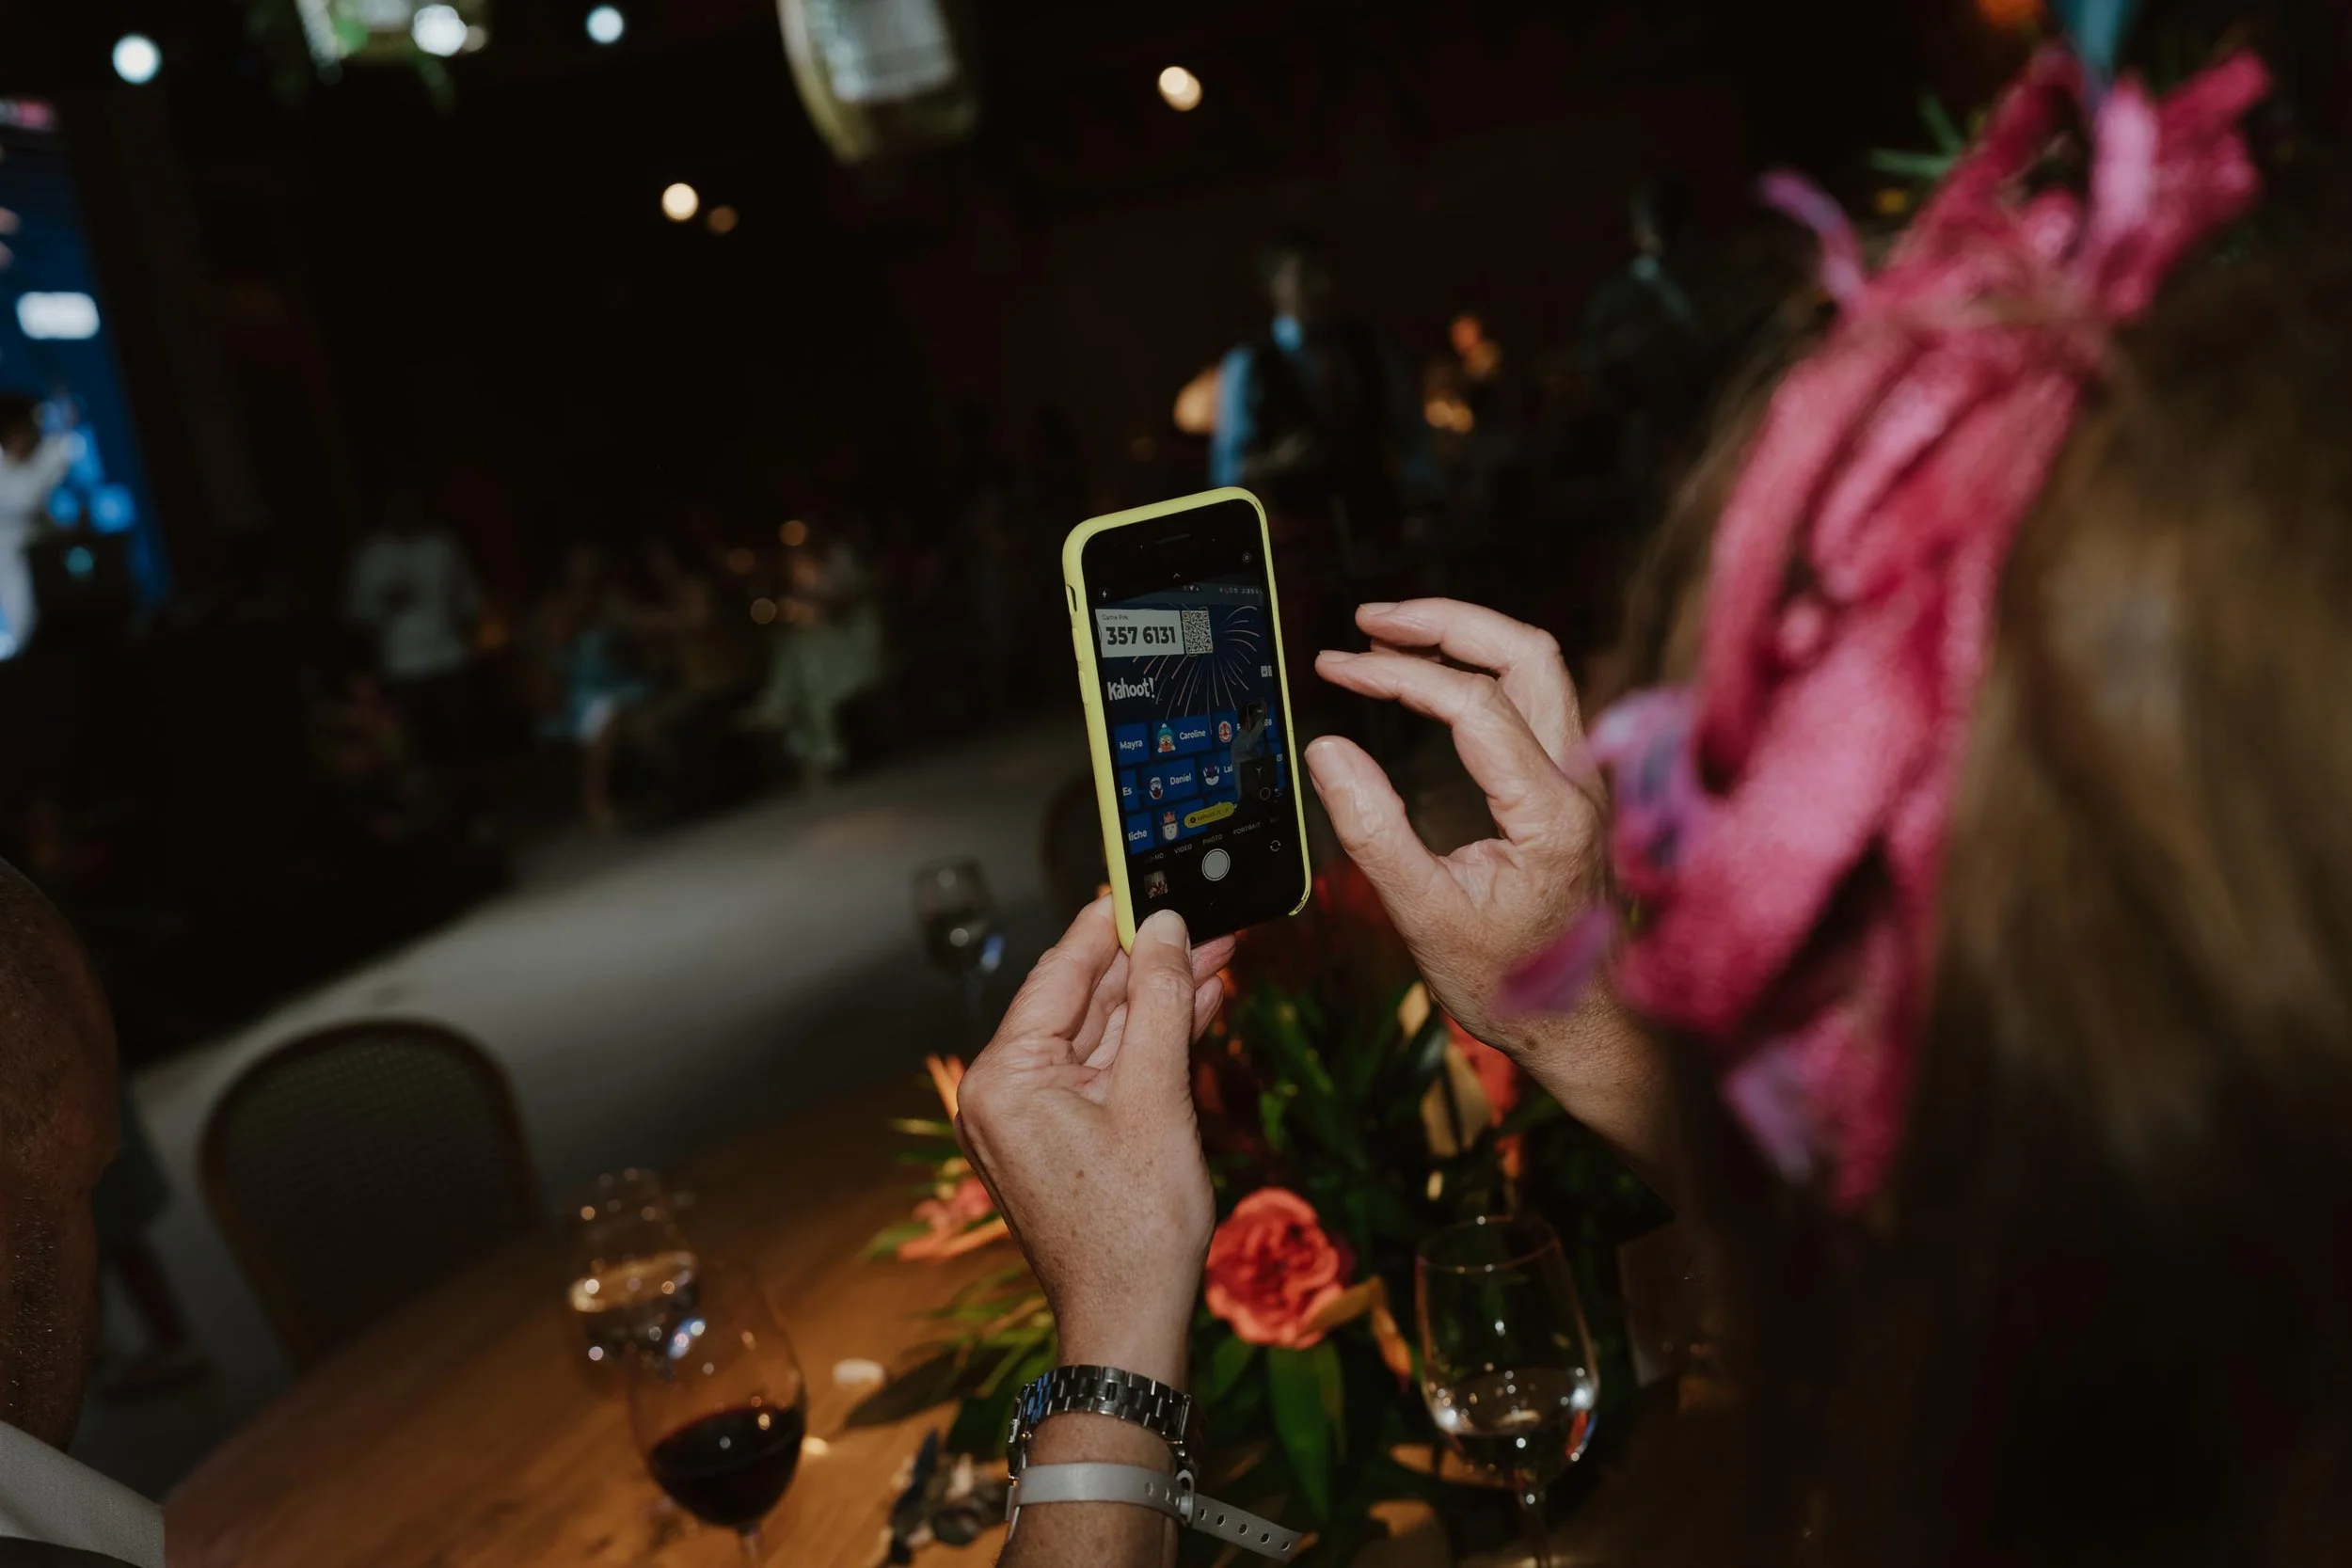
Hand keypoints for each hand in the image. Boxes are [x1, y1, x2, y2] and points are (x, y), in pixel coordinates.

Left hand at [956, 901, 1232, 1386]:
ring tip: (1218, 955)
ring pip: (1100, 1036)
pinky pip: (1105, 1073)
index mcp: (1004, 1077)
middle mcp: (1004, 1093)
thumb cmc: (1134, 1227)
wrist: (1130, 1324)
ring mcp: (1031, 1119)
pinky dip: (1148, 1046)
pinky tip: (1198, 1007)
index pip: (1060, 973)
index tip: (1145, 879)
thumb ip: (1161, 1002)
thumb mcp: (1155, 1096)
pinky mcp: (1062, 1140)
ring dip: (1158, 1000)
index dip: (1109, 922)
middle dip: (1148, 962)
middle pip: (1082, 1002)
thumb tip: (1165, 928)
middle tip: (1205, 920)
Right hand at [1307, 600, 1674, 1186]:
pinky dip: (1480, 669)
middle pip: (1525, 652)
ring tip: (1393, 634)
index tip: (1337, 668)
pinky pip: (1535, 695)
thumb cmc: (1514, 983)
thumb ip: (1374, 830)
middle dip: (1443, 622)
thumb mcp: (1425, 915)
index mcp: (1551, 811)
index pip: (1474, 703)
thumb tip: (1328, 750)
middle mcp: (1583, 779)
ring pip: (1538, 665)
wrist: (1586, 1023)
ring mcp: (1587, 776)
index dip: (1398, 673)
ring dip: (1466, 636)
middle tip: (1370, 620)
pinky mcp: (1576, 782)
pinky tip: (1431, 679)